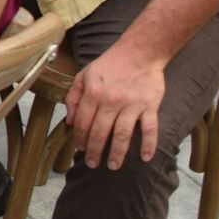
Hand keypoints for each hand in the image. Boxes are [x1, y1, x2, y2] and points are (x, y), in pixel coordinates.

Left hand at [64, 46, 165, 169]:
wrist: (139, 52)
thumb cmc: (109, 64)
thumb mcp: (84, 75)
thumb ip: (73, 97)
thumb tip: (69, 121)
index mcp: (93, 93)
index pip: (82, 122)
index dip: (79, 138)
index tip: (79, 149)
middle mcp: (111, 101)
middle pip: (100, 133)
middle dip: (94, 151)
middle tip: (93, 164)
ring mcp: (131, 104)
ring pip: (122, 135)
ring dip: (117, 154)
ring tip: (113, 166)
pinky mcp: (149, 105)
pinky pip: (149, 129)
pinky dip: (149, 145)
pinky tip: (146, 158)